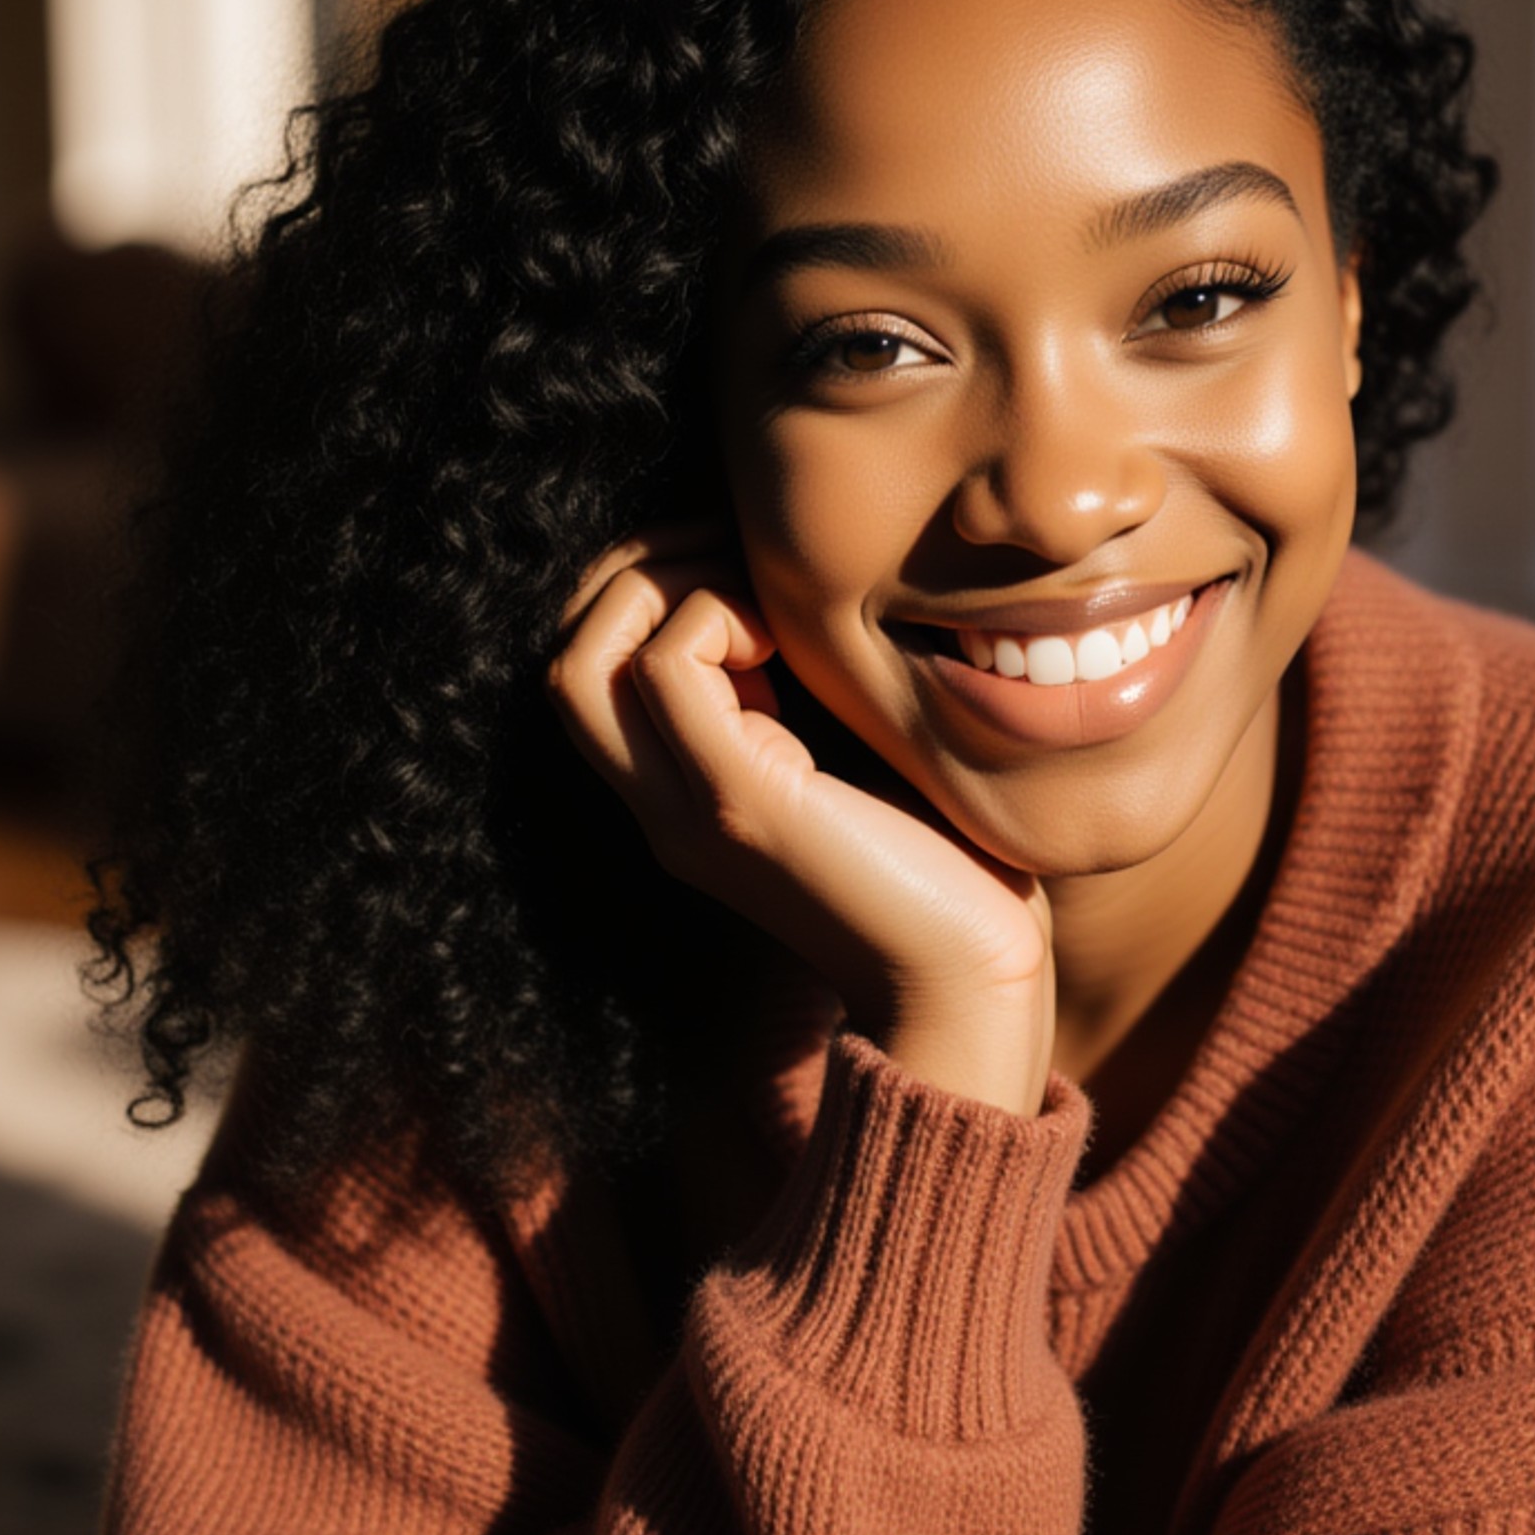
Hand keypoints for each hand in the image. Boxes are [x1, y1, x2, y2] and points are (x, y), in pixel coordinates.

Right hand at [548, 526, 1054, 1115]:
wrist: (969, 985)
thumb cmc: (948, 870)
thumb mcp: (858, 759)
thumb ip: (812, 695)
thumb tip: (812, 590)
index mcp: (685, 798)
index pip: (595, 668)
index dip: (647, 587)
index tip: (741, 561)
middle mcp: (662, 808)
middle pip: (565, 660)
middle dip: (636, 569)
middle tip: (733, 550)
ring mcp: (687, 809)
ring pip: (582, 661)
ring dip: (663, 584)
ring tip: (756, 591)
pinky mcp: (738, 802)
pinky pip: (665, 668)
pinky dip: (715, 615)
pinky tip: (787, 634)